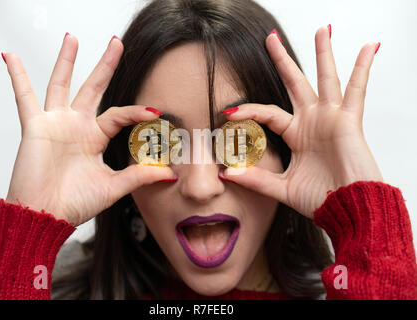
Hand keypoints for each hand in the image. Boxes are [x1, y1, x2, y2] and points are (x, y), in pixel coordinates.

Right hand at [3, 34, 175, 225]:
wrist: (45, 217)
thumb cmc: (74, 204)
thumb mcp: (113, 187)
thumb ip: (139, 176)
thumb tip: (170, 174)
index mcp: (95, 138)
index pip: (120, 115)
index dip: (137, 112)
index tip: (156, 112)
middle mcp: (77, 127)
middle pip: (94, 88)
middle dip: (105, 66)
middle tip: (118, 43)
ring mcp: (56, 124)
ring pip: (62, 84)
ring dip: (66, 61)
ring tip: (73, 37)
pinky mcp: (35, 126)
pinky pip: (24, 97)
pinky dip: (17, 76)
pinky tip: (9, 56)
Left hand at [220, 26, 382, 218]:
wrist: (348, 212)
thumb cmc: (321, 201)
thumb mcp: (282, 188)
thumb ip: (256, 180)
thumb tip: (227, 174)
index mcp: (296, 135)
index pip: (268, 113)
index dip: (248, 111)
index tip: (227, 113)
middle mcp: (312, 122)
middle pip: (294, 83)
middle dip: (283, 61)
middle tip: (270, 38)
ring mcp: (330, 119)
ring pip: (325, 79)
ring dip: (323, 54)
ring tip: (323, 29)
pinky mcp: (348, 121)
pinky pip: (357, 90)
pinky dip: (363, 69)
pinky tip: (368, 47)